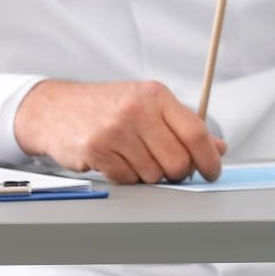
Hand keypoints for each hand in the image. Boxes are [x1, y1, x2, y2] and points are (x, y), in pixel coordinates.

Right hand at [12, 79, 226, 183]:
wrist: (57, 108)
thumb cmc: (108, 106)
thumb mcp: (148, 104)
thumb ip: (184, 125)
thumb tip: (218, 148)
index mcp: (156, 95)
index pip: (195, 132)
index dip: (208, 158)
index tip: (212, 171)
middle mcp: (136, 110)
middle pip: (177, 160)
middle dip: (178, 172)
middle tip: (171, 168)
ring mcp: (114, 130)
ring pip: (153, 174)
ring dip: (150, 174)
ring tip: (136, 156)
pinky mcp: (95, 150)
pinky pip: (127, 180)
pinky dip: (127, 177)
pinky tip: (118, 160)